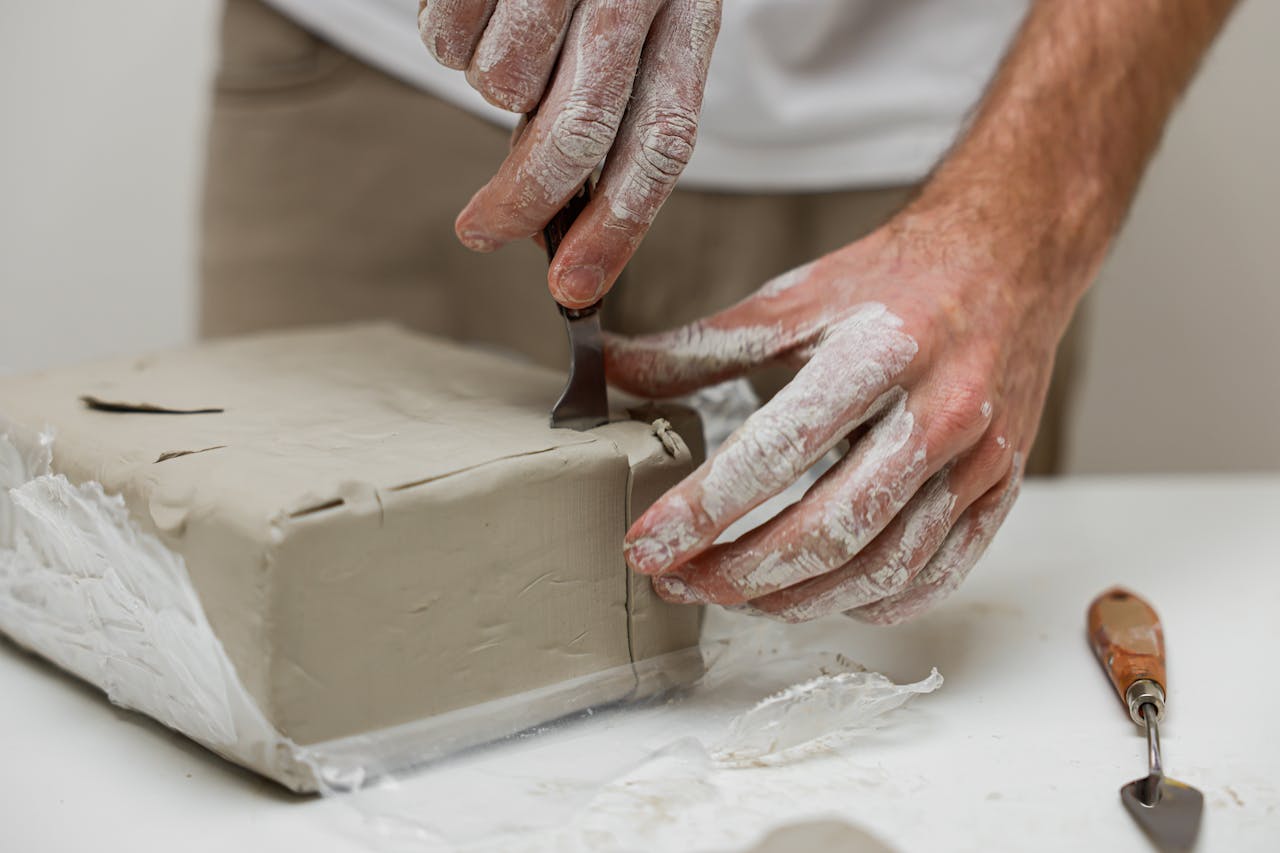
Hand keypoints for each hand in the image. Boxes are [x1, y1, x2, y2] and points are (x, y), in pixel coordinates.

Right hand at [419, 0, 721, 307]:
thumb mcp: (636, 11)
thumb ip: (602, 99)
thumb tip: (551, 212)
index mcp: (685, 12)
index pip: (662, 140)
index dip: (620, 226)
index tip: (575, 289)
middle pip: (576, 131)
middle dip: (524, 198)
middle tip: (483, 233)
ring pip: (500, 85)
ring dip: (492, 83)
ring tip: (510, 25)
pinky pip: (446, 39)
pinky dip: (449, 36)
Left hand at [606, 211, 1072, 623]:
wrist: (1010, 260)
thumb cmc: (898, 277)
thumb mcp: (795, 299)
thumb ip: (702, 347)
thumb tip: (613, 372)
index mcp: (880, 352)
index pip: (777, 451)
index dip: (703, 508)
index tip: (647, 544)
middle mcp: (939, 413)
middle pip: (831, 528)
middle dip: (741, 573)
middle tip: (678, 584)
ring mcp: (979, 460)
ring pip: (881, 567)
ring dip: (795, 599)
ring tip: (733, 596)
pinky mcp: (1000, 491)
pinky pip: (934, 574)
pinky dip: (868, 602)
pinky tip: (818, 596)